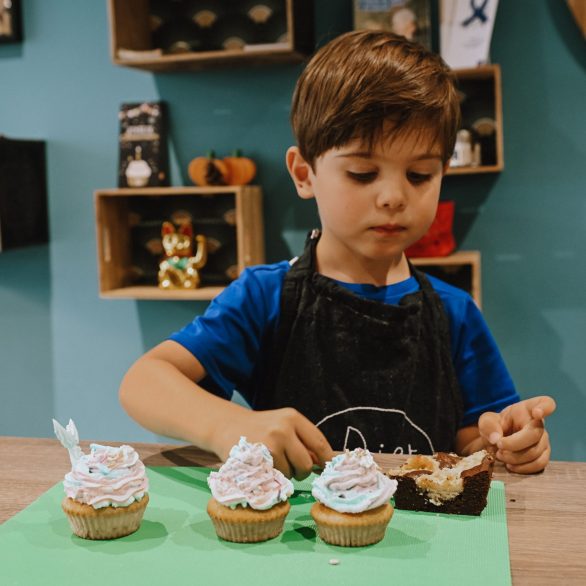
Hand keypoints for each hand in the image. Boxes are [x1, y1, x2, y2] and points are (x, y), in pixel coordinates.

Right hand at [212, 407, 333, 479]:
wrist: (227, 426)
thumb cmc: (262, 428)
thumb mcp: (284, 425)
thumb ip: (305, 441)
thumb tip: (330, 461)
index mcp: (293, 418)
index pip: (319, 443)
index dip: (326, 459)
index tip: (328, 468)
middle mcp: (282, 429)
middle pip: (307, 464)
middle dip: (301, 471)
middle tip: (290, 465)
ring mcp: (268, 445)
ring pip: (290, 475)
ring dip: (283, 475)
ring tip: (271, 462)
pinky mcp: (256, 460)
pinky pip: (275, 480)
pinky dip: (271, 479)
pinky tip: (263, 468)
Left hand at [478, 395, 555, 472]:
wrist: (497, 442)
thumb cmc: (495, 426)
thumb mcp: (486, 422)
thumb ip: (489, 426)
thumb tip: (497, 439)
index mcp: (527, 409)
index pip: (545, 403)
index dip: (545, 407)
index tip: (537, 412)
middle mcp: (539, 424)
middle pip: (535, 434)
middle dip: (514, 444)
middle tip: (499, 447)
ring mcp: (544, 440)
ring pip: (536, 452)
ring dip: (516, 458)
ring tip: (500, 455)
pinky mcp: (543, 455)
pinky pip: (539, 464)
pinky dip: (523, 468)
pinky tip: (510, 466)